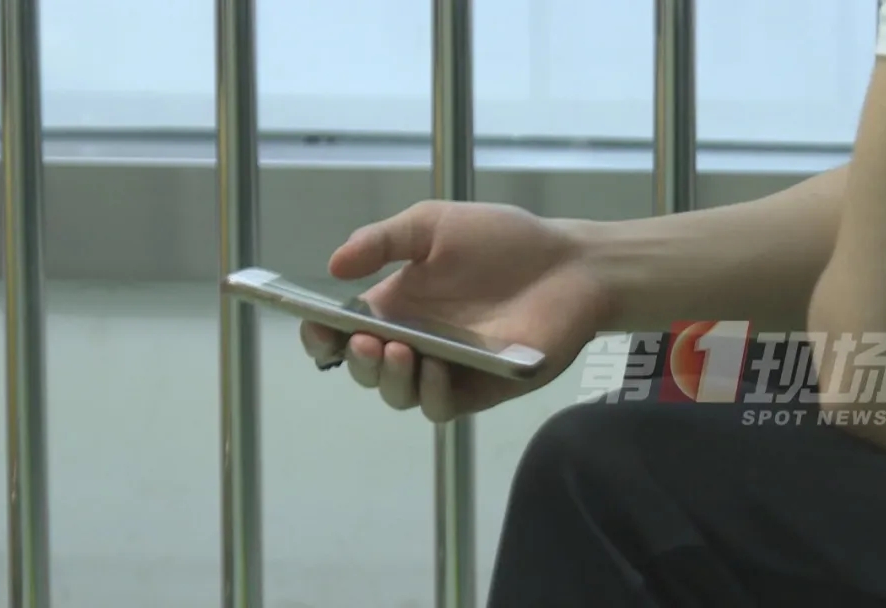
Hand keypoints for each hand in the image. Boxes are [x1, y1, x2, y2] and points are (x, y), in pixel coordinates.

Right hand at [300, 200, 609, 421]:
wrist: (569, 263)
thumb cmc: (504, 241)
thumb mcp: (433, 225)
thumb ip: (382, 241)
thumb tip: (333, 266)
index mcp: (397, 306)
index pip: (344, 332)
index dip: (322, 336)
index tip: (315, 327)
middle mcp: (415, 341)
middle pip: (366, 370)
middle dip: (354, 361)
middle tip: (365, 340)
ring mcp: (446, 369)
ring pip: (398, 394)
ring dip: (387, 379)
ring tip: (398, 350)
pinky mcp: (480, 389)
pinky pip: (441, 406)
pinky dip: (429, 393)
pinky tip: (433, 366)